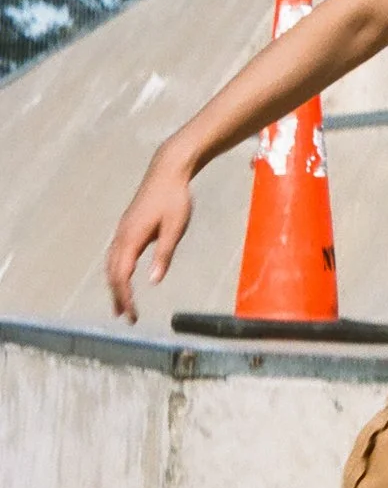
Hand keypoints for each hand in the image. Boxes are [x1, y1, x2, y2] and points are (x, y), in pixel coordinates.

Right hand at [106, 152, 193, 323]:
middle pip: (112, 273)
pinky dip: (117, 270)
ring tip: (122, 304)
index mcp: (132, 238)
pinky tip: (124, 277)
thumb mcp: (175, 228)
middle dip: (117, 296)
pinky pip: (116, 254)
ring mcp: (122, 230)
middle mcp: (122, 235)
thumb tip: (153, 282)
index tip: (133, 316)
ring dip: (115, 285)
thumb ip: (164, 255)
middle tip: (126, 317)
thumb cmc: (175, 198)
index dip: (126, 298)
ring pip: (112, 263)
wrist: (167, 171)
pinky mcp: (127, 226)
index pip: (121, 276)